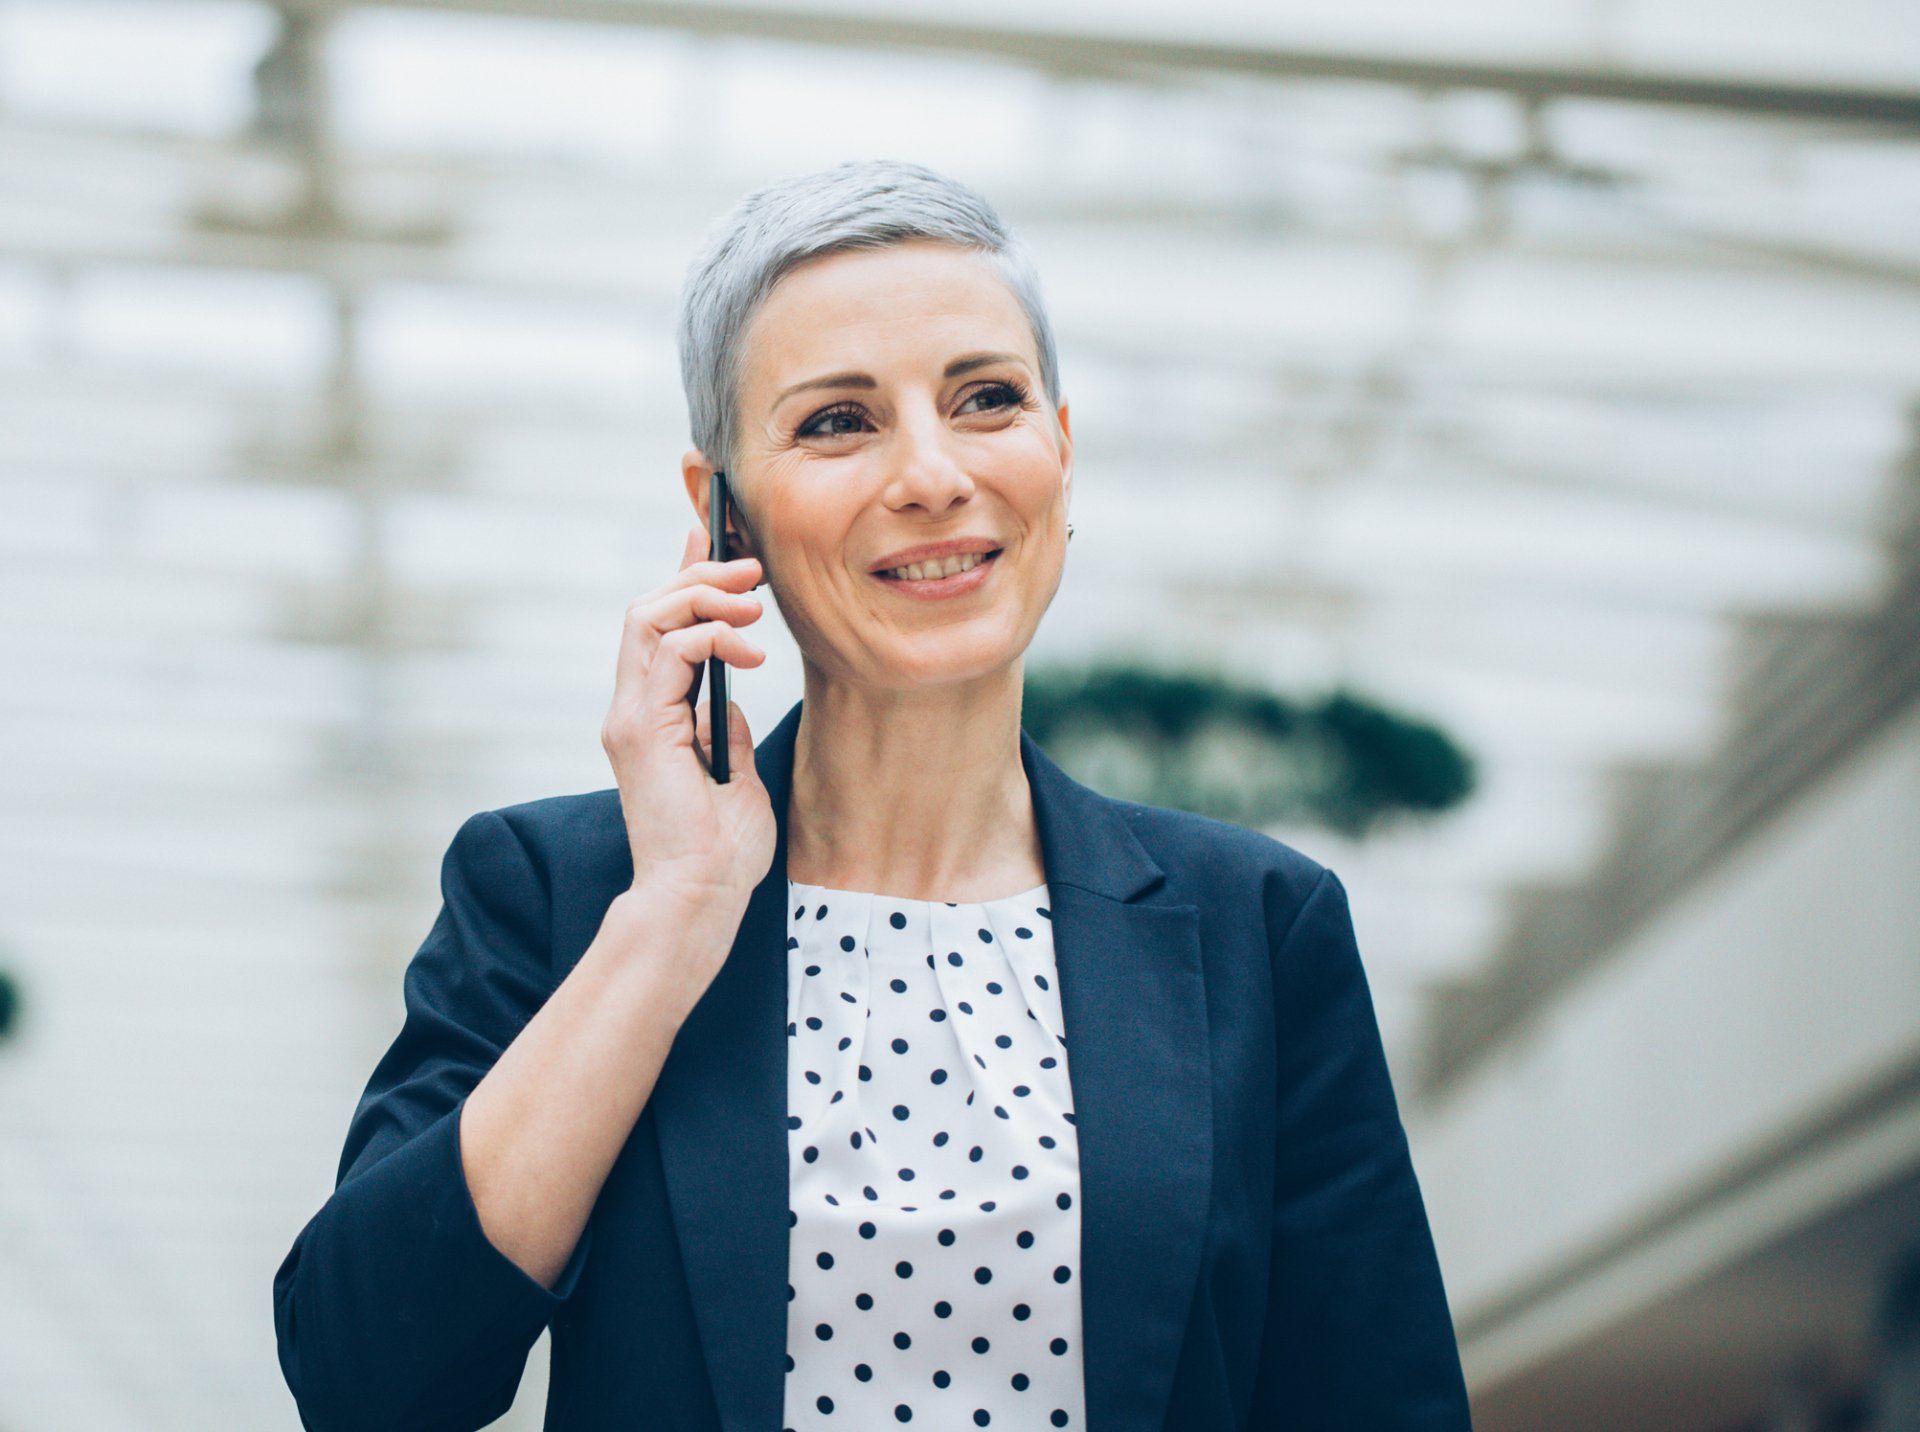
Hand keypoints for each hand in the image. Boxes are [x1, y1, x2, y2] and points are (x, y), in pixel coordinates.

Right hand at [600, 523, 776, 973]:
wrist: (699, 897)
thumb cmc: (720, 852)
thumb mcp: (734, 774)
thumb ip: (722, 731)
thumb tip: (728, 697)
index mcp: (651, 718)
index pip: (659, 628)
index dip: (684, 577)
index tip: (716, 541)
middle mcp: (631, 710)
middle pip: (648, 609)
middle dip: (699, 574)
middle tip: (752, 570)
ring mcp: (631, 717)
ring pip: (648, 617)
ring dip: (702, 596)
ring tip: (752, 602)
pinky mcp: (641, 728)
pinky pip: (668, 650)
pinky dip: (709, 635)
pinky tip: (748, 652)